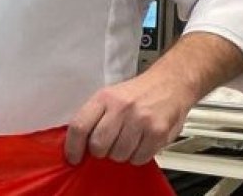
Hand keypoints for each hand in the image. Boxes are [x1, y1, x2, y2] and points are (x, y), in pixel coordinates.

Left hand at [64, 68, 194, 164]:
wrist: (170, 83)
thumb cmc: (138, 93)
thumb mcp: (110, 96)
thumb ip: (94, 117)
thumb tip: (79, 143)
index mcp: (104, 98)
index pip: (79, 126)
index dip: (72, 147)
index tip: (73, 157)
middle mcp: (121, 108)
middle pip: (98, 145)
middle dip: (99, 151)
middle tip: (105, 147)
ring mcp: (140, 120)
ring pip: (118, 155)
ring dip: (119, 154)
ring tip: (126, 142)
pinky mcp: (158, 132)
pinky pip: (139, 158)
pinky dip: (137, 157)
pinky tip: (139, 144)